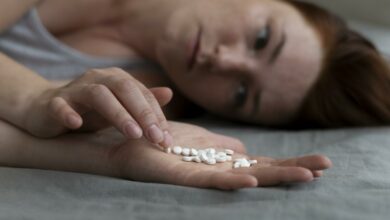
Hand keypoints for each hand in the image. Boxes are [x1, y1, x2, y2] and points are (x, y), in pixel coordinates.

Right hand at [24, 67, 172, 146]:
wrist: (47, 108)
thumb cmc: (91, 110)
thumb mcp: (120, 107)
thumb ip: (143, 101)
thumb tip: (169, 93)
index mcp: (117, 79)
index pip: (143, 95)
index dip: (157, 116)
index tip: (167, 140)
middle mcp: (98, 79)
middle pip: (124, 89)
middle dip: (143, 113)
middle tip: (156, 138)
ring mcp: (75, 89)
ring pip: (98, 95)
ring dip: (117, 113)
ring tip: (133, 134)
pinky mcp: (53, 102)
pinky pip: (59, 105)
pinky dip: (67, 113)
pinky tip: (76, 124)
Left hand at [109, 122, 331, 189]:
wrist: (130, 142)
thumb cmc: (165, 141)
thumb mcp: (201, 140)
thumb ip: (223, 146)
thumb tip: (244, 150)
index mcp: (224, 161)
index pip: (263, 162)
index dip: (289, 161)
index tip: (318, 162)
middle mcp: (218, 170)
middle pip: (261, 170)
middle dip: (293, 168)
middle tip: (325, 167)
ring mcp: (203, 175)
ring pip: (243, 177)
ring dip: (273, 176)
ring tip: (304, 175)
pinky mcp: (183, 176)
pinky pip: (209, 180)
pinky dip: (231, 181)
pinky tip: (251, 180)